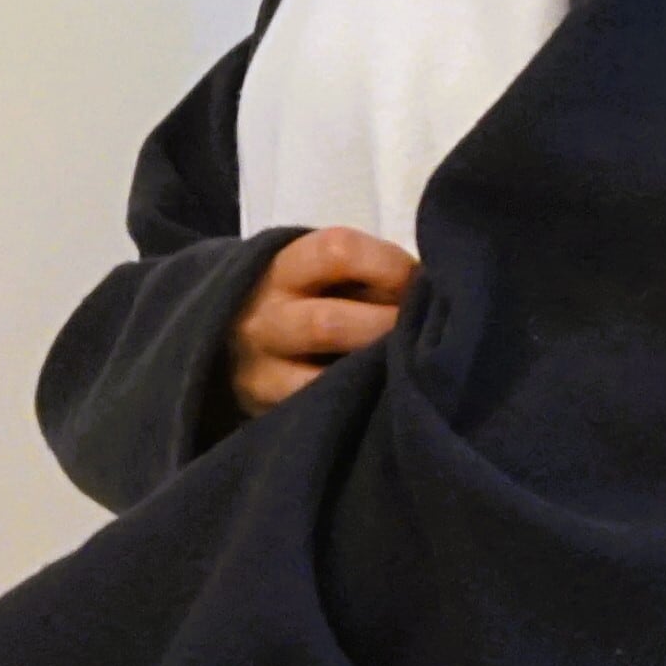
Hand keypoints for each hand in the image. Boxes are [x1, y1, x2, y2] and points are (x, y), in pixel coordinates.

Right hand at [227, 226, 418, 417]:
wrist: (231, 344)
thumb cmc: (304, 301)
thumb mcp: (322, 274)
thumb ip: (369, 275)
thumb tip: (434, 290)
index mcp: (282, 269)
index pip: (337, 251)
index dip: (388, 266)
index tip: (420, 282)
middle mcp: (265, 320)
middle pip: (328, 323)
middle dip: (385, 328)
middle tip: (421, 334)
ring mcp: (262, 374)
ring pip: (322, 378)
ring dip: (375, 372)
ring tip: (406, 368)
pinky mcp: (269, 414)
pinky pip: (320, 413)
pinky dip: (359, 406)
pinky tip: (384, 399)